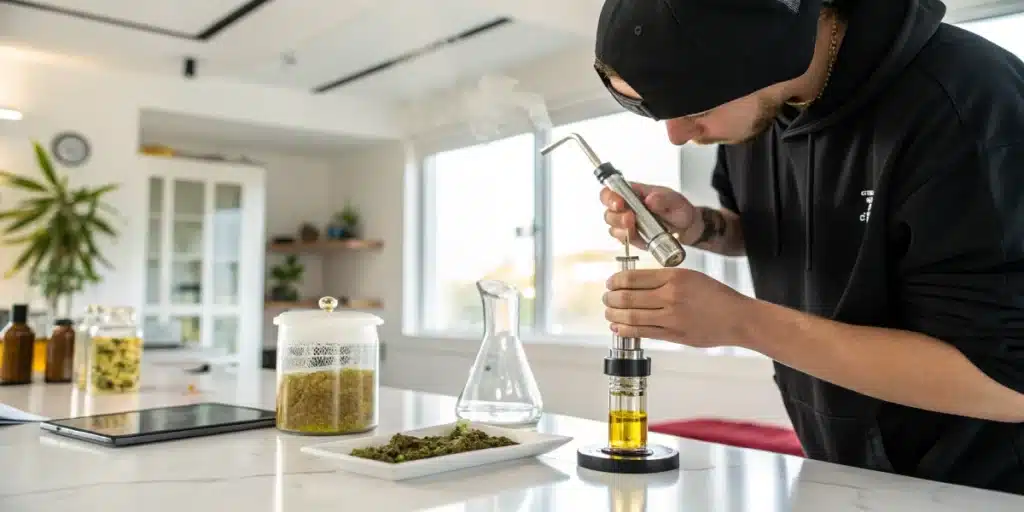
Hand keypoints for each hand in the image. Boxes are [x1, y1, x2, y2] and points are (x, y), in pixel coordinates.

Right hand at [600, 182, 699, 250]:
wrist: (687, 228)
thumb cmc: (679, 210)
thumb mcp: (676, 201)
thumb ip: (664, 199)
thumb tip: (651, 199)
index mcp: (634, 193)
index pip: (612, 190)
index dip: (610, 196)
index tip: (619, 203)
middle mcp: (627, 207)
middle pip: (608, 210)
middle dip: (616, 216)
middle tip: (629, 218)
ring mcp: (628, 223)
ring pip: (612, 226)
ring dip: (620, 228)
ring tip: (633, 227)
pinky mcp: (632, 237)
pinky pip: (622, 239)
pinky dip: (627, 239)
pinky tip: (637, 237)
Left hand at [603, 268, 755, 347]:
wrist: (737, 318)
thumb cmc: (716, 296)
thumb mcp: (690, 276)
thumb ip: (664, 279)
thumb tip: (635, 284)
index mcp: (674, 277)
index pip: (633, 277)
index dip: (615, 281)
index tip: (610, 283)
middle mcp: (670, 296)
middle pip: (628, 296)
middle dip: (611, 298)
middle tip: (606, 298)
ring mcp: (671, 317)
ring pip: (631, 316)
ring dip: (614, 314)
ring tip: (608, 312)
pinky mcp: (673, 335)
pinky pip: (642, 332)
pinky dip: (625, 329)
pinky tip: (618, 327)